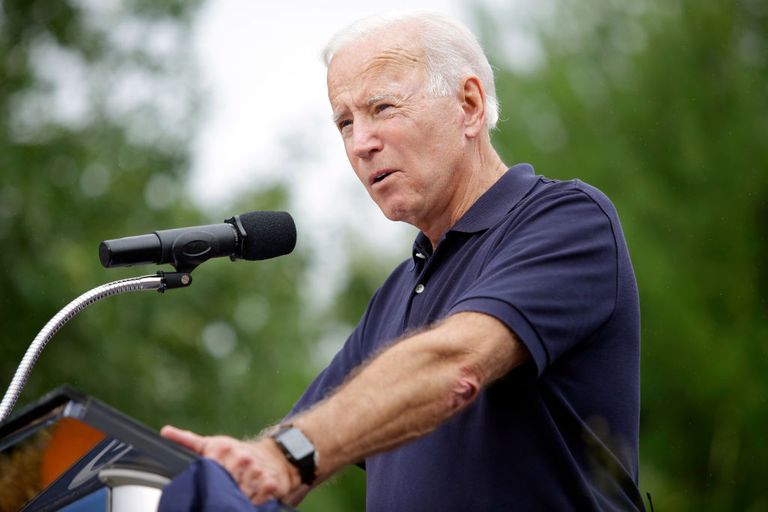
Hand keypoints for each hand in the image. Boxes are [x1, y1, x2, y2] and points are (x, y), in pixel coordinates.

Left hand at [160, 425, 300, 504]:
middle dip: (218, 496)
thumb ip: (187, 441)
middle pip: (222, 489)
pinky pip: (255, 504)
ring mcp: (257, 473)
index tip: (204, 490)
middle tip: (217, 498)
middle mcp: (241, 460)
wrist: (275, 455)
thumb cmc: (238, 452)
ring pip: (238, 499)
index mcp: (224, 450)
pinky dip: (250, 506)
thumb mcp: (212, 444)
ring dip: (233, 502)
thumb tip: (165, 432)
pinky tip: (247, 501)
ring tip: (231, 500)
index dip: (205, 485)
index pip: (207, 473)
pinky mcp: (270, 485)